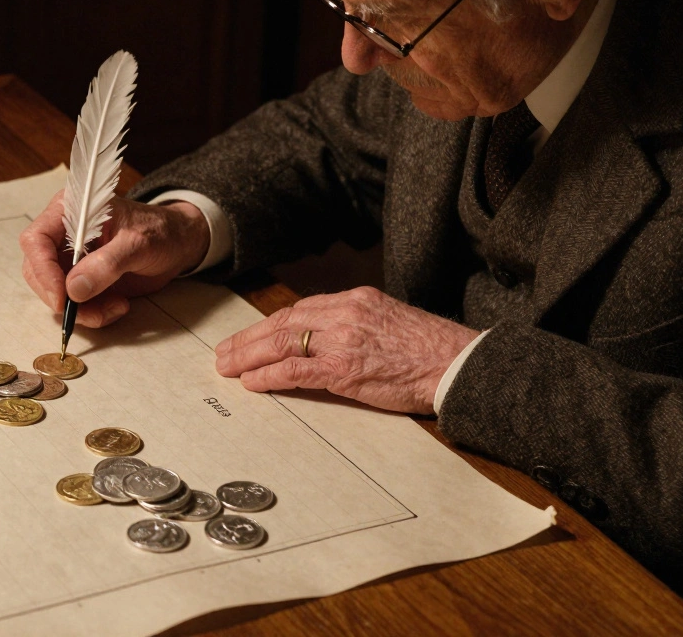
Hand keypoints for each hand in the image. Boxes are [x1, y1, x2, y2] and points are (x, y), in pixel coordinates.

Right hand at [19, 191, 210, 327]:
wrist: (177, 244)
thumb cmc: (159, 231)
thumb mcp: (139, 244)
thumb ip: (107, 264)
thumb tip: (74, 289)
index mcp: (71, 211)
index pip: (36, 240)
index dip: (42, 270)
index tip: (62, 297)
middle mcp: (63, 234)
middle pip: (37, 271)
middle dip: (61, 297)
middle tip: (91, 311)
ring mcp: (70, 259)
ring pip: (54, 293)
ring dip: (82, 310)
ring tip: (117, 307)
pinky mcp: (81, 280)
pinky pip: (73, 304)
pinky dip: (92, 314)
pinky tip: (118, 306)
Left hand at [214, 287, 479, 413]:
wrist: (456, 363)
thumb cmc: (430, 351)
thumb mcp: (390, 323)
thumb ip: (357, 326)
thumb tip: (329, 343)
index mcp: (356, 299)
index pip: (301, 309)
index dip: (271, 324)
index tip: (253, 335)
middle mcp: (345, 312)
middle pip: (284, 321)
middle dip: (250, 338)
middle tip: (225, 352)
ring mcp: (342, 339)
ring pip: (282, 342)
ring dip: (249, 355)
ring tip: (228, 367)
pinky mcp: (344, 368)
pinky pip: (295, 370)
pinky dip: (269, 376)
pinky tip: (252, 382)